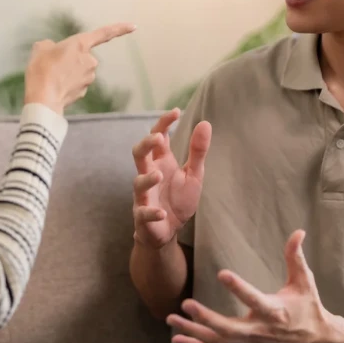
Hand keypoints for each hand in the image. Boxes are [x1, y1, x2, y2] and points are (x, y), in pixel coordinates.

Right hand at [24, 23, 134, 113]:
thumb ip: (51, 45)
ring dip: (68, 72)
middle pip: (82, 56)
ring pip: (79, 71)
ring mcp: (89, 77)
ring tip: (51, 76)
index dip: (120, 29)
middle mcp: (90, 60)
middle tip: (53, 64)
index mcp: (80, 44)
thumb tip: (53, 50)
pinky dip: (67, 84)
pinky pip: (76, 84)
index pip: (104, 33)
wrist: (43, 98)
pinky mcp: (84, 91)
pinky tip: (55, 86)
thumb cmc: (42, 70)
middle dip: (71, 60)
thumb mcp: (40, 48)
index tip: (134, 26)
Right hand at [131, 109, 210, 249]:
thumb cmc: (178, 199)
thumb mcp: (193, 174)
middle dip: (145, 145)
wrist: (168, 231)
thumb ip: (197, 151)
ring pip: (138, 183)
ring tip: (159, 175)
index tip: (176, 111)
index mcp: (161, 162)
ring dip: (147, 179)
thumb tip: (205, 122)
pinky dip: (151, 213)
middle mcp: (149, 175)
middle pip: (139, 154)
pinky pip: (143, 213)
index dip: (163, 123)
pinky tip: (162, 213)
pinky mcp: (143, 216)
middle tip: (157, 138)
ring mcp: (144, 196)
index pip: (158, 137)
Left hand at [166, 230, 335, 342]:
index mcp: (275, 311)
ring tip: (171, 318)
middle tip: (186, 304)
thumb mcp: (304, 282)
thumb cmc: (309, 307)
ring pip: (217, 340)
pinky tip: (177, 338)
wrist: (316, 342)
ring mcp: (249, 342)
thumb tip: (298, 231)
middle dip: (206, 318)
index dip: (238, 287)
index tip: (222, 273)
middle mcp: (259, 330)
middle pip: (228, 328)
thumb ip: (295, 257)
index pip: (254, 298)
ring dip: (193, 331)